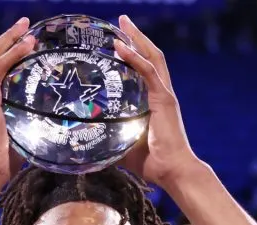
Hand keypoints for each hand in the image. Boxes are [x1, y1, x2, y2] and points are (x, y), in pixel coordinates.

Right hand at [0, 18, 35, 182]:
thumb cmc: (2, 163)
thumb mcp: (21, 137)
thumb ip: (32, 127)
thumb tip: (57, 128)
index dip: (7, 52)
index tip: (25, 41)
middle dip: (7, 37)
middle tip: (25, 24)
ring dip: (10, 39)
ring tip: (26, 27)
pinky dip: (12, 53)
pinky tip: (27, 44)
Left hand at [113, 15, 198, 188]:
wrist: (172, 171)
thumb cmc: (151, 163)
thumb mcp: (122, 145)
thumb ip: (108, 138)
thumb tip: (84, 143)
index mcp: (154, 101)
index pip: (145, 68)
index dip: (134, 51)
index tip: (118, 38)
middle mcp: (162, 93)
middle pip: (150, 55)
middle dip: (136, 36)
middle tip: (121, 20)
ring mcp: (164, 95)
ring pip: (152, 57)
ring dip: (137, 38)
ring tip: (123, 23)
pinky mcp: (164, 100)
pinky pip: (149, 72)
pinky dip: (135, 58)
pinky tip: (121, 46)